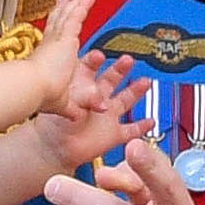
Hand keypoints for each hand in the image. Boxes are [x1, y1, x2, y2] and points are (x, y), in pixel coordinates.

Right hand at [26, 0, 94, 114]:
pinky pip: (76, 17)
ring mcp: (58, 40)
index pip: (53, 41)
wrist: (34, 89)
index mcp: (47, 60)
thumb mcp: (62, 103)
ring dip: (76, 4)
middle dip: (63, 11)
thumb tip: (77, 117)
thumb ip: (72, 109)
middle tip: (65, 0)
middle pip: (59, 23)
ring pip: (68, 17)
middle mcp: (51, 46)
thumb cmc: (42, 96)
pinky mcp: (65, 37)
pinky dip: (82, 6)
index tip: (58, 25)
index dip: (55, 31)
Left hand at [32, 49, 148, 174]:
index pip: (91, 68)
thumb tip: (88, 76)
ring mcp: (107, 117)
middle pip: (112, 79)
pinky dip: (142, 127)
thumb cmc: (53, 124)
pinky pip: (131, 130)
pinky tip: (151, 121)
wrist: (54, 149)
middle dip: (121, 69)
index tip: (100, 55)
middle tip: (128, 60)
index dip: (96, 60)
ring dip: (136, 91)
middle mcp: (97, 99)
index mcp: (82, 88)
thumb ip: (80, 89)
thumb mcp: (67, 100)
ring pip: (126, 100)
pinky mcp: (113, 135)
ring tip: (146, 82)